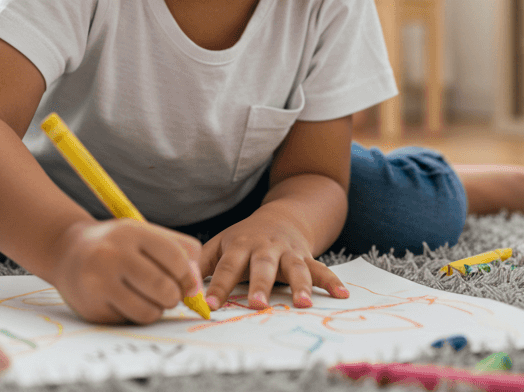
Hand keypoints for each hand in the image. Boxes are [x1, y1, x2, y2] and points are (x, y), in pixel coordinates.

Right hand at [51, 219, 203, 323]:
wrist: (66, 251)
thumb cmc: (115, 244)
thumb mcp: (144, 233)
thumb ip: (178, 251)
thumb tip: (196, 286)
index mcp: (131, 232)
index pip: (175, 258)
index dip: (188, 276)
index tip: (187, 284)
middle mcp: (112, 255)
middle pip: (164, 288)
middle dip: (174, 296)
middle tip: (169, 294)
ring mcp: (99, 283)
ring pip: (149, 311)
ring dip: (157, 309)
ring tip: (149, 298)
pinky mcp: (92, 308)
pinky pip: (129, 321)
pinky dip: (135, 314)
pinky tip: (125, 301)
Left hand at [200, 203, 347, 310]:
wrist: (281, 218)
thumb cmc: (244, 238)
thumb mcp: (220, 244)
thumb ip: (201, 263)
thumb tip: (181, 283)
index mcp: (240, 246)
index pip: (226, 267)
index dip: (218, 286)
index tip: (210, 306)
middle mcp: (265, 248)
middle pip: (262, 266)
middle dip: (259, 285)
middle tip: (256, 304)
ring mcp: (288, 253)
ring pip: (294, 268)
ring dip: (299, 285)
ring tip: (303, 303)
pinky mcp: (306, 257)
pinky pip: (321, 270)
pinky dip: (332, 281)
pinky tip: (342, 294)